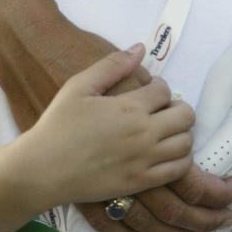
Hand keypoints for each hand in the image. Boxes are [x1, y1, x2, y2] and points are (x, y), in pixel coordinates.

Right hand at [27, 44, 193, 204]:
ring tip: (164, 130)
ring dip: (181, 133)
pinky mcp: (142, 183)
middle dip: (177, 108)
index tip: (148, 90)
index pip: (165, 91)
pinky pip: (178, 171)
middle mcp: (144, 134)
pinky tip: (164, 152)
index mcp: (130, 107)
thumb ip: (112, 65)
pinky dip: (180, 159)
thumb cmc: (59, 123)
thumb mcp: (80, 85)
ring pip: (186, 144)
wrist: (45, 168)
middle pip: (185, 116)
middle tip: (161, 110)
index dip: (159, 86)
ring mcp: (145, 161)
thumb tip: (140, 49)